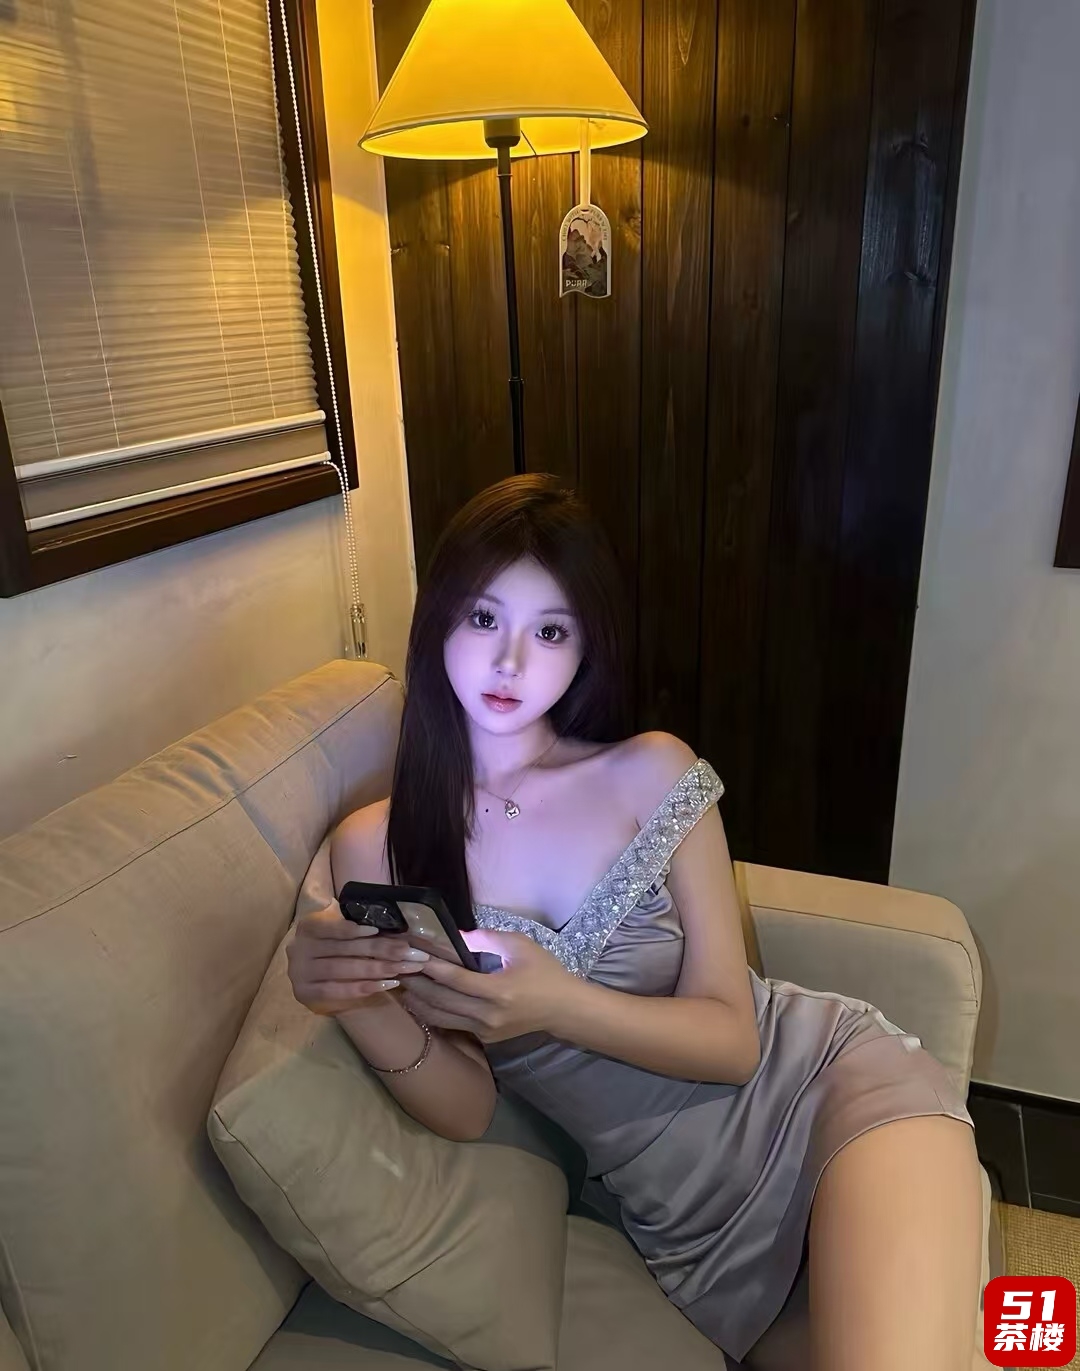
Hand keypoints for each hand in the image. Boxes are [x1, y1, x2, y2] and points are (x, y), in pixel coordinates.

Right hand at [286, 900, 429, 1015]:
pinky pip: (337, 991)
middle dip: (379, 950)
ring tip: (401, 968)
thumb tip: (394, 933)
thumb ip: (357, 933)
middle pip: (343, 949)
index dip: (352, 930)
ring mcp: (299, 973)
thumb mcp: (337, 935)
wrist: (311, 977)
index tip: (378, 930)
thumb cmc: (331, 949)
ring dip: (375, 969)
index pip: (331, 928)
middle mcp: (299, 949)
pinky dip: (363, 988)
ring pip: (341, 970)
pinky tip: (386, 985)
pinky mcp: (305, 993)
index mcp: (308, 928)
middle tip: (408, 952)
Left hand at [400, 929, 578, 1041]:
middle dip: (416, 984)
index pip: (454, 979)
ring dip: (418, 1001)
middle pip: (441, 1000)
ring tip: (402, 984)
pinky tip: (420, 1000)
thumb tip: (454, 936)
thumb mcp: (519, 946)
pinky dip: (433, 1013)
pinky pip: (452, 1025)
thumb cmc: (545, 972)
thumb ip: (485, 938)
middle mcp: (488, 1015)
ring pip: (440, 1018)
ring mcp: (485, 1031)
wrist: (563, 1009)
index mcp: (498, 991)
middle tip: (399, 967)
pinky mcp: (485, 1039)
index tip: (412, 953)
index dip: (430, 966)